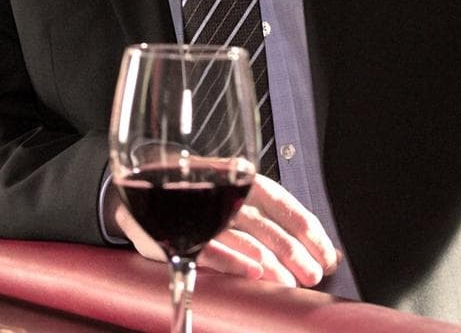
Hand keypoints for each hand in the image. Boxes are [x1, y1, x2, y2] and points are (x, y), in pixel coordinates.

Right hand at [115, 174, 339, 287]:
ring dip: (265, 259)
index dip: (306, 228)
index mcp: (239, 179)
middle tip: (311, 274)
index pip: (280, 201)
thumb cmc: (192, 198)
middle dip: (291, 250)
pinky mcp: (172, 229)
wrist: (133, 187)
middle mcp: (220, 188)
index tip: (327, 254)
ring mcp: (196, 207)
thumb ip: (268, 224)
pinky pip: (205, 245)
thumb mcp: (230, 203)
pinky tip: (248, 272)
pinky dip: (229, 259)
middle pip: (263, 220)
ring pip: (238, 232)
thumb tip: (317, 251)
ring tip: (285, 280)